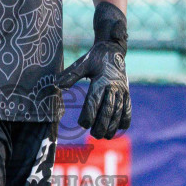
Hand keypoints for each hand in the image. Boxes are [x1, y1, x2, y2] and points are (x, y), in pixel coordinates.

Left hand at [55, 2, 130, 138]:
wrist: (113, 49)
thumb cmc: (95, 58)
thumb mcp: (82, 63)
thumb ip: (71, 75)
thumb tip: (56, 84)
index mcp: (101, 80)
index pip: (95, 101)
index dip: (89, 114)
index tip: (82, 124)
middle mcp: (113, 87)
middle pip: (108, 110)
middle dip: (102, 124)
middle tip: (94, 134)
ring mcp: (122, 90)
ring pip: (119, 111)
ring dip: (113, 125)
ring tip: (106, 136)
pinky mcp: (127, 92)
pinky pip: (128, 108)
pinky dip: (125, 119)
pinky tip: (119, 129)